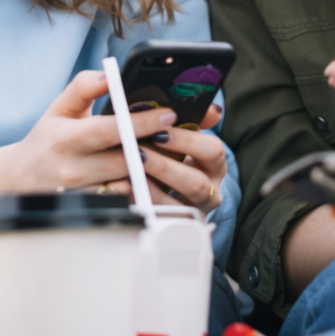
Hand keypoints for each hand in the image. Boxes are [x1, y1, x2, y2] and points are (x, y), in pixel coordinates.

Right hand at [7, 69, 178, 193]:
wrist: (21, 180)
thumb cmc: (47, 140)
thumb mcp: (59, 108)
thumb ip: (84, 87)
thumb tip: (110, 74)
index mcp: (65, 139)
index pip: (108, 131)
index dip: (140, 123)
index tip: (168, 114)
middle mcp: (73, 170)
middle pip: (125, 160)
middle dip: (156, 147)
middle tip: (178, 134)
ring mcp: (83, 194)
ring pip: (128, 183)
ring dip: (152, 170)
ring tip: (170, 153)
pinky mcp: (91, 210)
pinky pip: (124, 200)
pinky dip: (141, 187)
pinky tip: (153, 174)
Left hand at [103, 104, 227, 215]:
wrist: (157, 184)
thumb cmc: (167, 150)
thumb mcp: (179, 132)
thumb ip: (193, 118)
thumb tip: (213, 110)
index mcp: (213, 163)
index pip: (213, 151)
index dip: (188, 141)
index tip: (161, 131)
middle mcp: (208, 190)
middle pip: (197, 183)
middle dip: (167, 167)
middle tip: (140, 153)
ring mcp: (189, 211)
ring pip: (177, 206)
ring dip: (152, 189)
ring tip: (129, 173)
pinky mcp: (169, 226)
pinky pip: (156, 220)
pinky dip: (138, 204)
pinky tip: (121, 191)